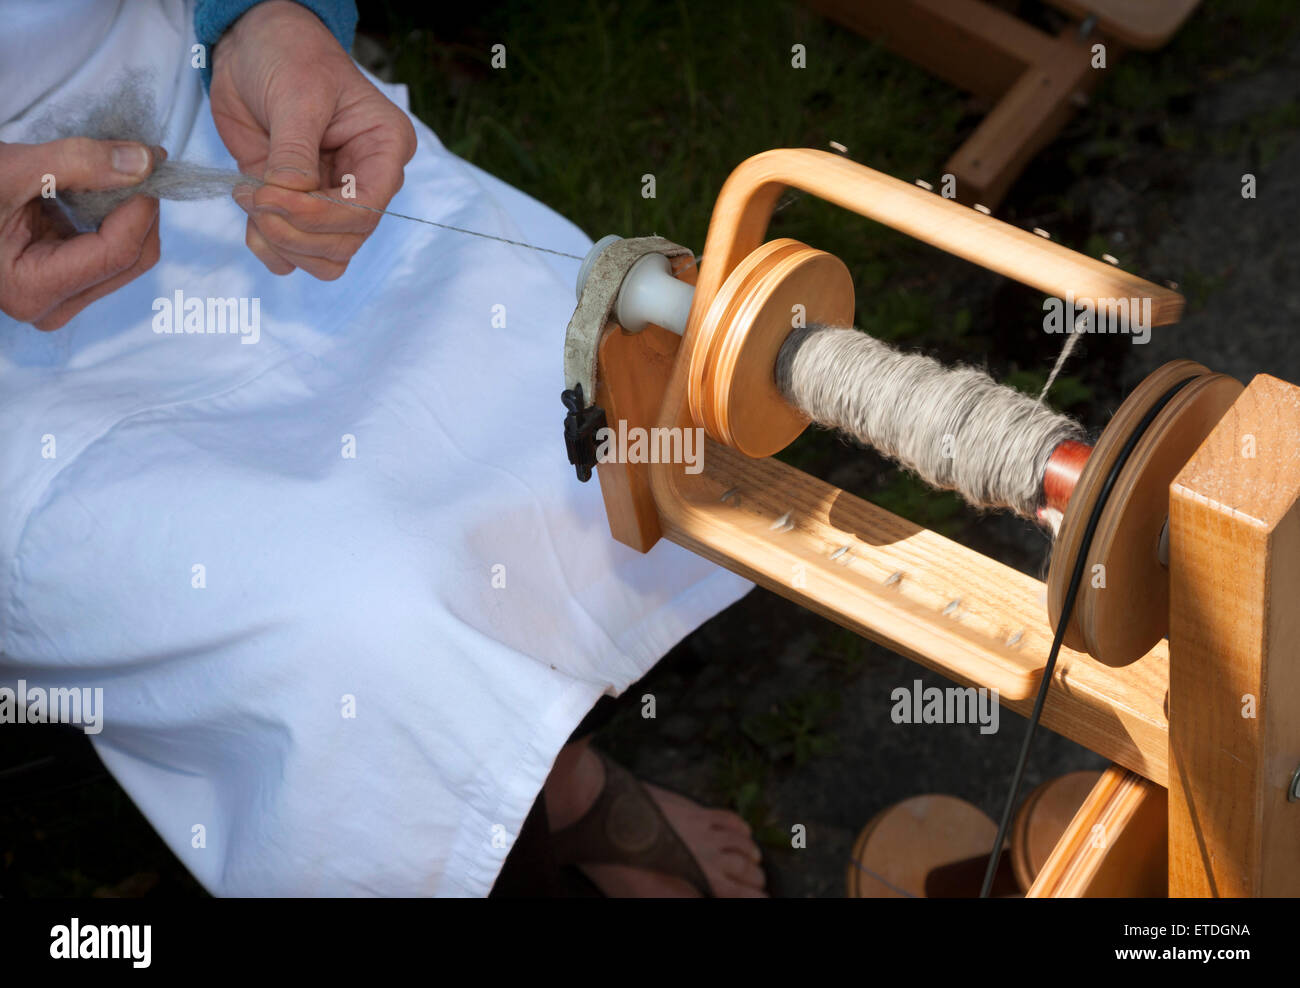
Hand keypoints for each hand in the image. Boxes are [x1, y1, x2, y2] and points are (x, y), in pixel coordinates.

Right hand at [0, 139, 159, 329]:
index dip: (141, 206)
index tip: (149, 163)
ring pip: (127, 257)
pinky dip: (113, 217)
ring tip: (115, 170)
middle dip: (141, 209)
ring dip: (129, 211)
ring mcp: (61, 298)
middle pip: (131, 260)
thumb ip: (80, 163)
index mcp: (32, 288)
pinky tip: (100, 188)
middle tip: (140, 161)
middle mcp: (51, 306)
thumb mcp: (11, 169)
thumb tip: (145, 160)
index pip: (117, 252)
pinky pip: (110, 252)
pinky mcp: (65, 283)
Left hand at [210, 0, 416, 279]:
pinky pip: (293, 253)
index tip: (270, 197)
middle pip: (345, 243)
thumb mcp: (297, 94)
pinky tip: (250, 214)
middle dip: (296, 233)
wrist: (253, 45)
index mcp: (384, 151)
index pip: (365, 209)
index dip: (318, 217)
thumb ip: (294, 152)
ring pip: (324, 258)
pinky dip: (268, 247)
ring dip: (282, 244)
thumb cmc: (290, 54)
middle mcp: (365, 182)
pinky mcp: (297, 207)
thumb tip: (288, 197)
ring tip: (251, 201)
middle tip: (255, 200)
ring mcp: (330, 199)